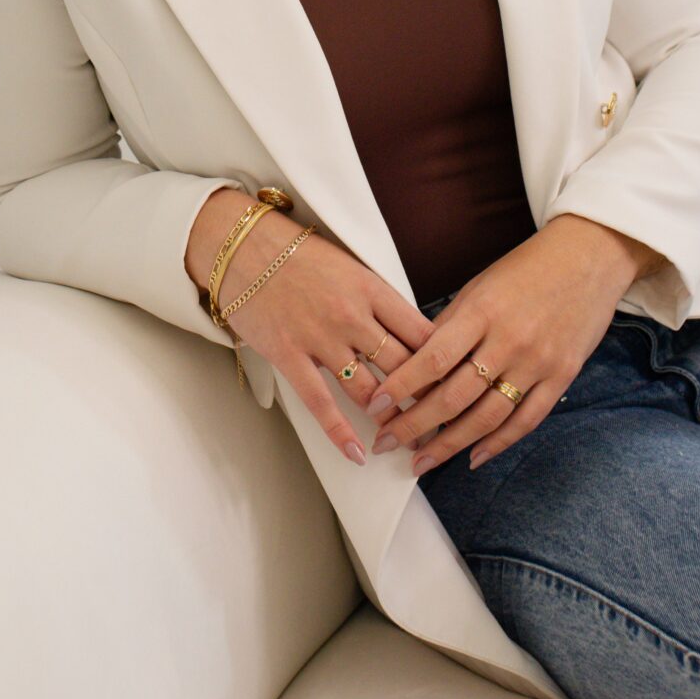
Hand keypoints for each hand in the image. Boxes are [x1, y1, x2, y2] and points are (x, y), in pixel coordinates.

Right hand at [194, 195, 437, 466]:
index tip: (457, 385)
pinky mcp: (290, 355)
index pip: (422, 334)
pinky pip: (321, 402)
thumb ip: (378, 300)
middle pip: (403, 367)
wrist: (242, 245)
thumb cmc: (297, 254)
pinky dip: (340, 432)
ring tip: (407, 442)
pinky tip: (357, 453)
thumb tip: (411, 334)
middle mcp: (353, 315)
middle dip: (426, 400)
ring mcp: (321, 337)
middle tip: (442, 424)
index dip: (444, 365)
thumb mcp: (349, 265)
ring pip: (369, 390)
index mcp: (372, 288)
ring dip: (390, 420)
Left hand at [365, 216, 645, 474]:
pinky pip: (526, 419)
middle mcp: (508, 341)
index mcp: (481, 311)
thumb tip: (416, 366)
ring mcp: (538, 362)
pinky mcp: (562, 376)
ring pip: (487, 416)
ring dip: (449, 444)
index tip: (375, 407)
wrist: (589, 255)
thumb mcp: (480, 286)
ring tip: (422, 462)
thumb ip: (451, 325)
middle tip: (386, 444)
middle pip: (454, 397)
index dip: (401, 388)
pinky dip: (498, 443)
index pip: (432, 360)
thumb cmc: (527, 268)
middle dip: (415, 426)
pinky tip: (473, 457)